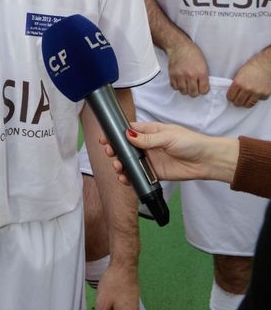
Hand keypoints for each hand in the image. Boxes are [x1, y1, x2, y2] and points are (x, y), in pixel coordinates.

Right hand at [100, 121, 238, 184]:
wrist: (206, 160)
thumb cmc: (190, 142)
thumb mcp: (168, 136)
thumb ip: (147, 139)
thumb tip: (128, 136)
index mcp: (150, 132)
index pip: (128, 131)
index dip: (115, 134)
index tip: (104, 138)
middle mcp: (147, 145)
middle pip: (125, 148)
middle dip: (115, 151)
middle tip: (110, 154)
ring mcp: (150, 160)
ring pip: (130, 162)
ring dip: (121, 165)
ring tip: (118, 168)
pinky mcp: (155, 173)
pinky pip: (139, 176)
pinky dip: (130, 177)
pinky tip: (125, 178)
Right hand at [166, 40, 208, 95]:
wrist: (179, 46)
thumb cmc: (192, 53)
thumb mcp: (203, 63)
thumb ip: (203, 76)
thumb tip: (203, 87)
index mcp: (201, 72)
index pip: (204, 90)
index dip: (203, 90)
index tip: (202, 88)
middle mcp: (191, 75)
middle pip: (193, 93)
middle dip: (195, 92)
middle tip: (194, 88)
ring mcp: (180, 76)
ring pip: (183, 92)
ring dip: (185, 90)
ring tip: (186, 85)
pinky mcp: (172, 75)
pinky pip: (174, 87)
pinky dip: (177, 86)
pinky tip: (180, 82)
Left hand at [227, 48, 270, 106]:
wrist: (267, 63)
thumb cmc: (253, 65)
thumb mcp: (240, 73)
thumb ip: (236, 83)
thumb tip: (233, 92)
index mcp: (238, 82)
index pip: (230, 97)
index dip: (230, 97)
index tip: (231, 97)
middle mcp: (247, 89)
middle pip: (238, 102)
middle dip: (237, 102)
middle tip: (237, 100)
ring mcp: (256, 92)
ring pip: (248, 104)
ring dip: (246, 102)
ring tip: (245, 100)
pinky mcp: (265, 94)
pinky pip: (258, 100)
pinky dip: (257, 98)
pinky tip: (256, 93)